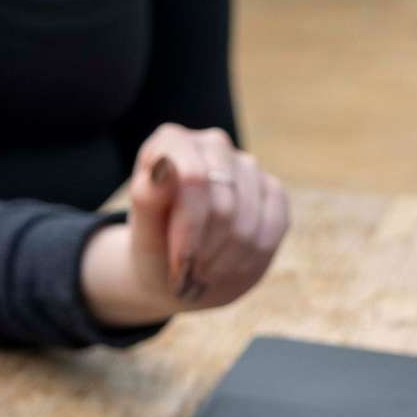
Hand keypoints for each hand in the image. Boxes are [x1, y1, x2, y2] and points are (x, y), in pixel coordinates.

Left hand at [80, 125, 289, 327]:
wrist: (179, 269)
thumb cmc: (154, 248)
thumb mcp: (142, 232)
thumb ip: (147, 198)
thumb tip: (163, 166)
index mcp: (171, 142)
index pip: (194, 178)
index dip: (189, 227)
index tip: (178, 263)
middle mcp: (212, 145)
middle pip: (223, 205)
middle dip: (206, 251)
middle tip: (189, 273)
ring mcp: (246, 165)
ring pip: (249, 222)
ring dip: (226, 261)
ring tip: (204, 272)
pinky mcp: (271, 190)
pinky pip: (275, 227)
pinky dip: (251, 259)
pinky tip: (229, 267)